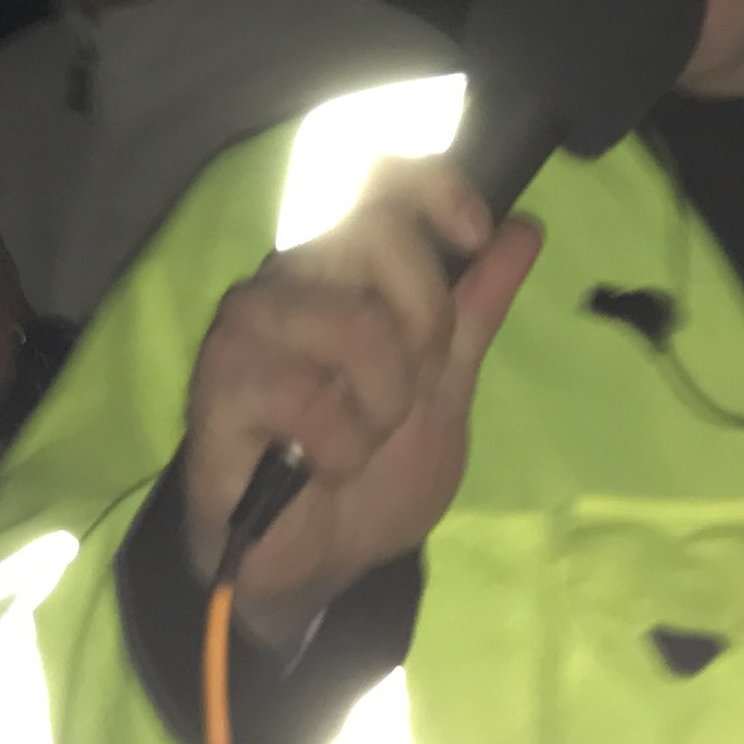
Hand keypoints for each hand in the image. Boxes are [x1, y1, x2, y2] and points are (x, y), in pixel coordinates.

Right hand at [181, 159, 541, 650]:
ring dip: (382, 401)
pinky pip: (305, 393)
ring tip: (358, 442)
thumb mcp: (445, 392)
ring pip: (351, 320)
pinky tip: (317, 469)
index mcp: (340, 271)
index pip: (375, 177)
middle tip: (411, 388)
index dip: (435, 186)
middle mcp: (288, 280)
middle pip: (374, 229)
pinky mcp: (218, 382)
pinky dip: (338, 446)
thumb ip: (476, 311)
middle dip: (424, 318)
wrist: (315, 566)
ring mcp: (247, 326)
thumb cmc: (368, 474)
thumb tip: (524, 228)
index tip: (477, 236)